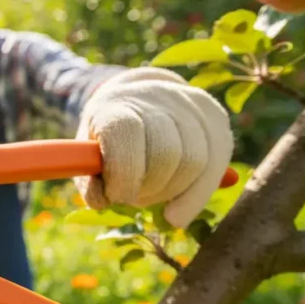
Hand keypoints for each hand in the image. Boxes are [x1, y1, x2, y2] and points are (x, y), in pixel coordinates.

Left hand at [73, 67, 233, 228]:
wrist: (134, 104)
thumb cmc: (106, 142)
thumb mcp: (86, 158)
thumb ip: (89, 182)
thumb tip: (103, 200)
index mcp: (116, 103)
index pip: (126, 132)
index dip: (123, 173)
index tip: (117, 196)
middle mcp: (156, 96)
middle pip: (167, 152)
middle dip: (151, 188)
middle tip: (136, 198)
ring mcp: (190, 103)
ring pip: (196, 161)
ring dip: (174, 192)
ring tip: (154, 194)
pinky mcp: (216, 117)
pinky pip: (218, 163)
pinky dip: (198, 194)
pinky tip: (180, 207)